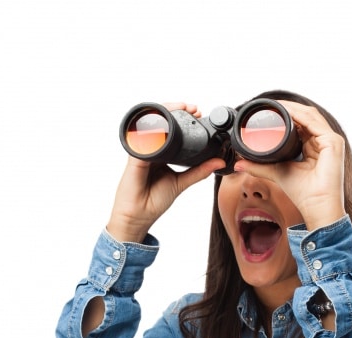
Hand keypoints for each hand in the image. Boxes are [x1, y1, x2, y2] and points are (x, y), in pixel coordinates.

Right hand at [106, 103, 224, 242]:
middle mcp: (151, 149)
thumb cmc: (154, 200)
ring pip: (152, 125)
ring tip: (181, 108)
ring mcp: (141, 150)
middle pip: (161, 123)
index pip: (171, 130)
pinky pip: (143, 139)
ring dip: (166, 114)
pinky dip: (153, 130)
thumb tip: (218, 162)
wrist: (138, 216)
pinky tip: (163, 125)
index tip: (198, 113)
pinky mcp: (134, 156)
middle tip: (193, 108)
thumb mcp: (181, 183)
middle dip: (176, 111)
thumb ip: (199, 171)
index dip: (183, 119)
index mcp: (161, 153)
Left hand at [232, 101, 345, 231]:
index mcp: (315, 147)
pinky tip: (287, 112)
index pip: (302, 124)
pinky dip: (300, 115)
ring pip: (310, 116)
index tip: (269, 111)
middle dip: (289, 108)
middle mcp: (325, 142)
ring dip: (293, 108)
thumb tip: (239, 163)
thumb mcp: (277, 173)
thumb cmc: (304, 194)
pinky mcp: (333, 142)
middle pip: (306, 116)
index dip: (287, 115)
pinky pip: (314, 123)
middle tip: (270, 104)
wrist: (317, 206)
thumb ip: (260, 166)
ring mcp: (331, 141)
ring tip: (276, 105)